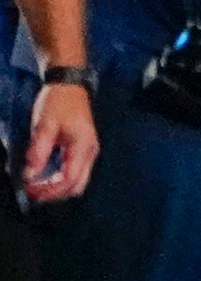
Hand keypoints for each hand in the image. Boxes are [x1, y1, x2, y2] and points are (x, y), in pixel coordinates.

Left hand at [22, 82, 97, 202]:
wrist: (70, 86)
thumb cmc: (58, 102)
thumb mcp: (45, 125)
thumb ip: (39, 150)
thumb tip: (31, 174)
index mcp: (82, 147)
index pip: (69, 178)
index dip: (50, 189)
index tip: (31, 191)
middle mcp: (90, 153)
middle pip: (76, 185)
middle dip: (55, 193)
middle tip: (33, 194)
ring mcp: (89, 152)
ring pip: (77, 182)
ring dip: (57, 188)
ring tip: (37, 187)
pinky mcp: (83, 151)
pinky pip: (75, 173)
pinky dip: (60, 180)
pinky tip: (45, 177)